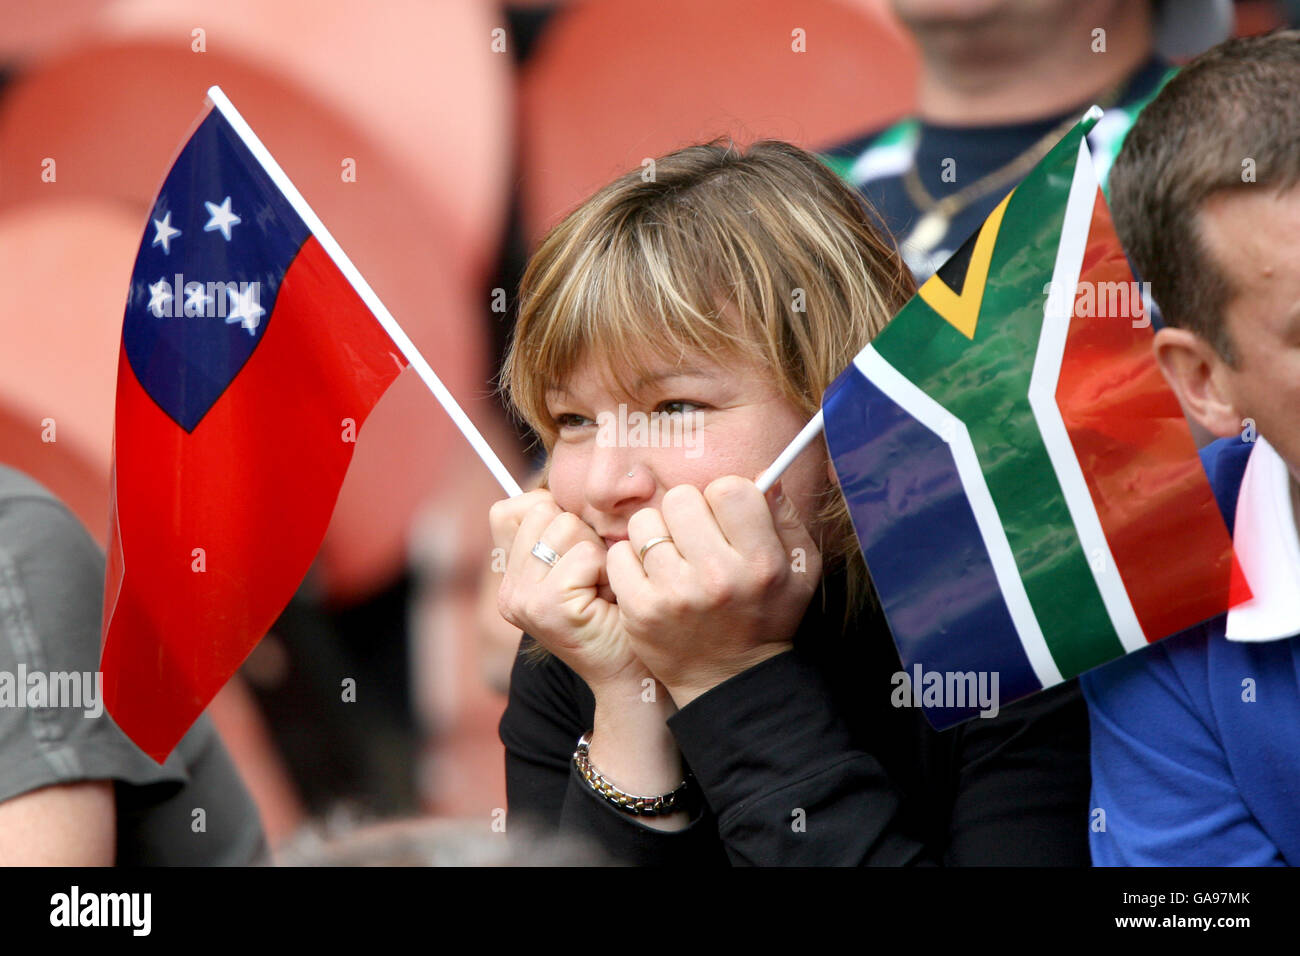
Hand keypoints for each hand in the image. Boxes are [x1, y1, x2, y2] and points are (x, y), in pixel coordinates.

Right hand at [489, 490, 642, 689]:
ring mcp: (522, 600)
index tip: (579, 550)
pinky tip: (608, 598)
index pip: (512, 508)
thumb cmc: (617, 613)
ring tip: (602, 587)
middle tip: (595, 576)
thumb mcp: (582, 563)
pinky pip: (584, 555)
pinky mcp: (547, 608)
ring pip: (564, 527)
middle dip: (582, 534)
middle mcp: (508, 589)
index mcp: (510, 577)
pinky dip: (605, 570)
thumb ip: (562, 528)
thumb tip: (561, 482)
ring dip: (596, 552)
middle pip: (542, 510)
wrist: (632, 674)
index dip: (555, 515)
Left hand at [606, 476, 821, 706]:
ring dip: (656, 534)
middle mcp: (718, 578)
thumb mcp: (799, 569)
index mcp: (761, 563)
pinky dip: (631, 561)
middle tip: (695, 537)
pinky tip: (651, 577)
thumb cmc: (766, 616)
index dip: (725, 497)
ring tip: (672, 558)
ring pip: (645, 523)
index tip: (725, 516)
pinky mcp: (640, 611)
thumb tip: (762, 476)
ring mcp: (675, 595)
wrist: (730, 680)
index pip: (729, 489)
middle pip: (681, 498)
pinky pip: (619, 554)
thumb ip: (785, 518)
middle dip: (688, 512)